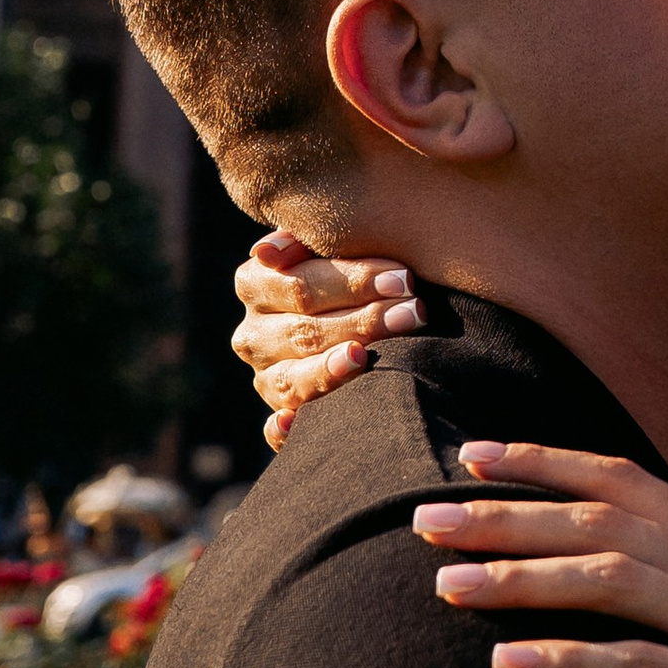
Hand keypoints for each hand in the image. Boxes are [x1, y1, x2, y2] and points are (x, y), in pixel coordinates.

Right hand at [231, 229, 420, 451]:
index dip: (354, 281)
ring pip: (293, 378)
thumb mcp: (333, 245)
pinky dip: (283, 429)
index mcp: (256, 283)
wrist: (356, 313)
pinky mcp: (279, 415)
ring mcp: (265, 377)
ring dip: (334, 368)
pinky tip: (293, 422)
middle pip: (305, 330)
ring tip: (367, 357)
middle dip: (364, 320)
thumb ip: (307, 239)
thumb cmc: (356, 271)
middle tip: (415, 313)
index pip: (301, 284)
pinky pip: (276, 429)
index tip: (405, 279)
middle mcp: (253, 333)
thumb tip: (268, 253)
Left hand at [415, 445, 667, 667]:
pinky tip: (509, 664)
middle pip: (607, 519)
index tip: (472, 455)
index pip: (628, 478)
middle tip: (427, 522)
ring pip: (616, 579)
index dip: (549, 461)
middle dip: (509, 516)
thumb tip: (603, 547)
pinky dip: (572, 661)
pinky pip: (644, 666)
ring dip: (524, 579)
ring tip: (446, 587)